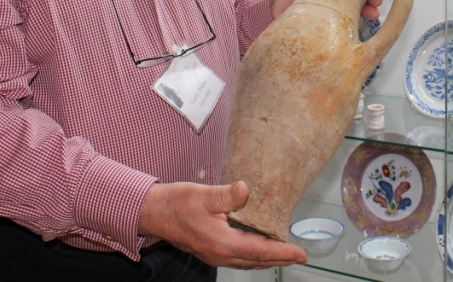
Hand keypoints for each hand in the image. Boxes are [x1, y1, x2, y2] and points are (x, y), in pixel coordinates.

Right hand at [138, 180, 306, 268]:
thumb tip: (244, 189)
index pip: (260, 250)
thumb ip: (225, 195)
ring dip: (267, 259)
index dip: (282, 252)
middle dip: (279, 258)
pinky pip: (238, 258)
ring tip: (284, 253)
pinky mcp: (209, 251)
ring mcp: (213, 255)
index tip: (300, 253)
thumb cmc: (176, 203)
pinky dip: (253, 256)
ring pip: (248, 262)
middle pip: (257, 260)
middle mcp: (219, 254)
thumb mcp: (202, 195)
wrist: (153, 213)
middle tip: (298, 255)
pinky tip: (258, 248)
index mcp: (221, 242)